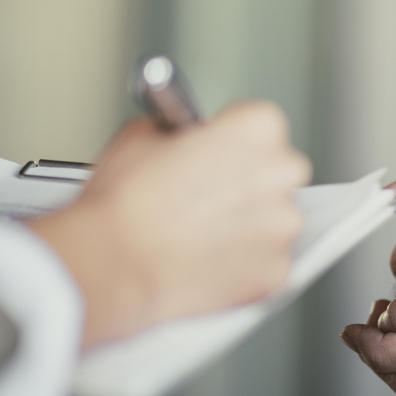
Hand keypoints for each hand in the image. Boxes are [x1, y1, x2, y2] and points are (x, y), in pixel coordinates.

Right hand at [30, 101, 310, 346]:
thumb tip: (184, 139)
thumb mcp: (143, 134)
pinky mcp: (275, 272)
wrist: (113, 266)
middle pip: (276, 170)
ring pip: (274, 219)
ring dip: (248, 224)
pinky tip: (207, 259)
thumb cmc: (125, 204)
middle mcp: (281, 173)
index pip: (260, 124)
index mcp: (257, 128)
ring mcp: (282, 227)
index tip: (215, 152)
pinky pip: (266, 262)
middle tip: (206, 194)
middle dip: (247, 181)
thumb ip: (180, 131)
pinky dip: (243, 264)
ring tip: (200, 232)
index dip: (231, 139)